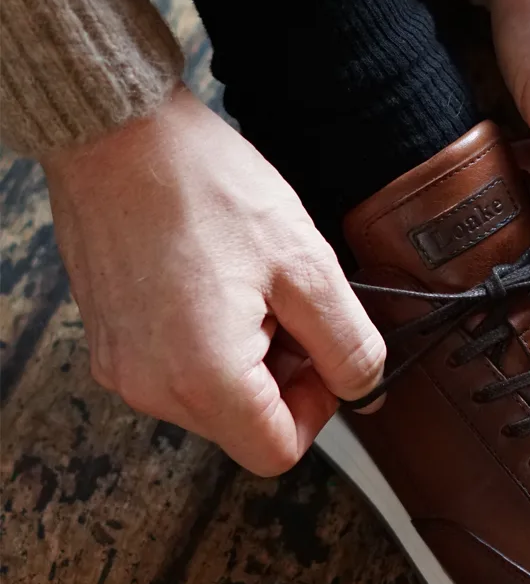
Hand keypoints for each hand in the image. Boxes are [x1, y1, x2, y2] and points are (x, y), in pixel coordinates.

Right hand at [43, 87, 384, 475]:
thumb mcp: (306, 265)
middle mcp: (151, 388)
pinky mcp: (110, 341)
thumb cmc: (206, 188)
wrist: (119, 132)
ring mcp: (122, 366)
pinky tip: (214, 278)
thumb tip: (366, 389)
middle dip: (282, 374)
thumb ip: (347, 342)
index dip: (318, 408)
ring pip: (211, 396)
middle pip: (243, 425)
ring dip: (247, 354)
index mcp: (203, 380)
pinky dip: (208, 339)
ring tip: (247, 283)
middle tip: (289, 303)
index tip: (324, 355)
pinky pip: (174, 367)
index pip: (277, 451)